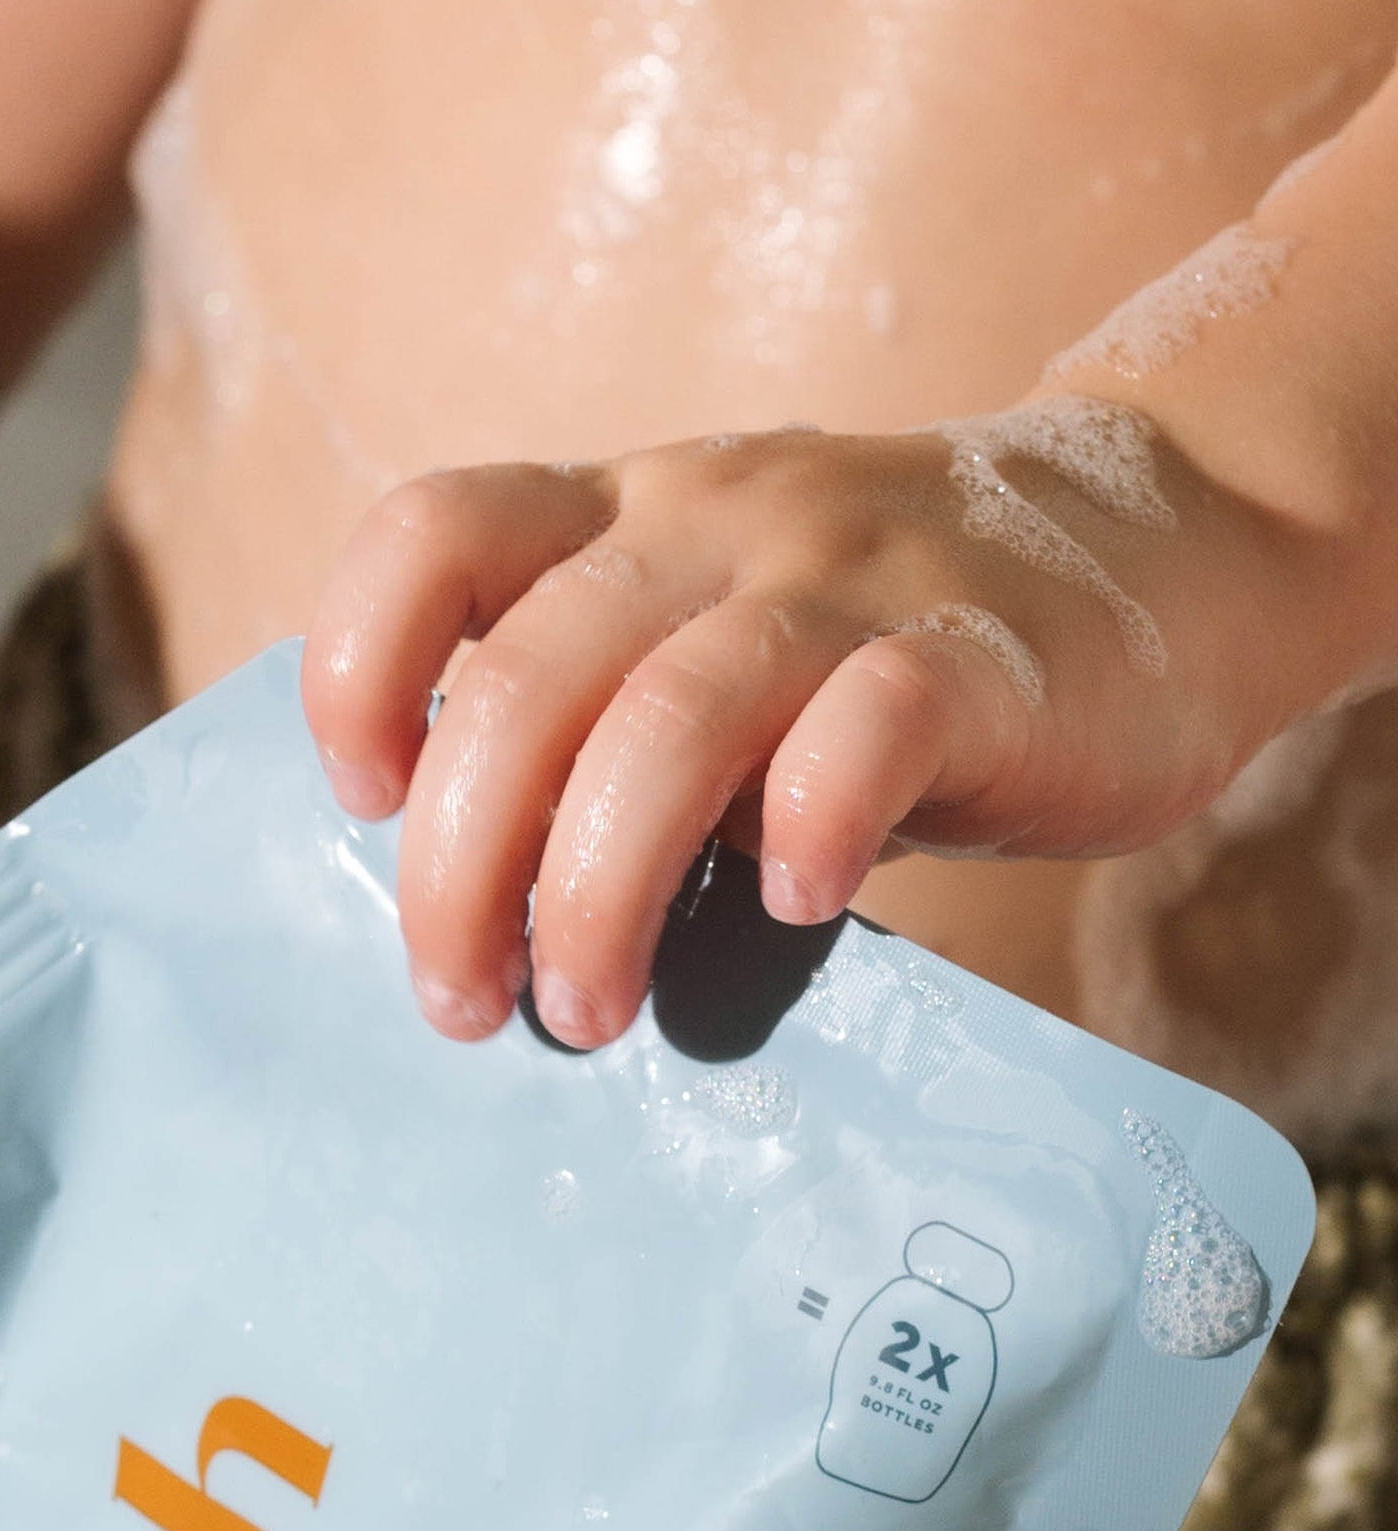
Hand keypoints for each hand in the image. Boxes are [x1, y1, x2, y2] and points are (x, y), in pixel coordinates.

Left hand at [299, 400, 1343, 1048]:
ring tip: (589, 1011)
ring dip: (594, 891)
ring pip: (668, 721)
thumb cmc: (882, 656)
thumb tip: (466, 928)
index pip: (432, 533)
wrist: (1169, 547)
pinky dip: (806, 828)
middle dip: (460, 866)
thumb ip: (593, 749)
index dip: (360, 667)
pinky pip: (867, 731)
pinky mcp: (978, 658)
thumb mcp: (708, 653)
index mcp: (620, 519)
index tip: (364, 802)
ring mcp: (848, 582)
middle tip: (468, 1001)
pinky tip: (792, 904)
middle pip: (525, 681)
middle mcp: (712, 527)